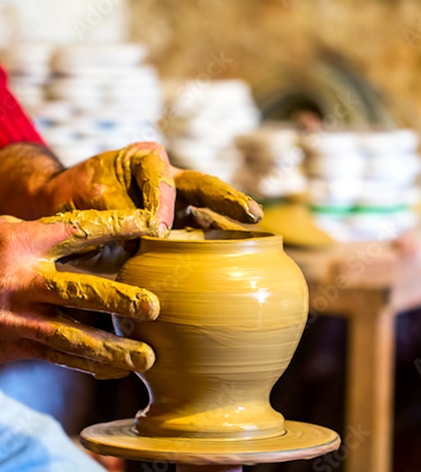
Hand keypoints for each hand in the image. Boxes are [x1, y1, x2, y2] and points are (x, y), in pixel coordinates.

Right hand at [0, 209, 162, 378]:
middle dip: (117, 300)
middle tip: (153, 307)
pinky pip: (58, 358)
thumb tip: (101, 236)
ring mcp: (17, 317)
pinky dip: (90, 366)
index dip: (119, 227)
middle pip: (78, 290)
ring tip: (146, 358)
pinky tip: (118, 372)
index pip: (79, 231)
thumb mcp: (5, 234)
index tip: (153, 226)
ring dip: (111, 349)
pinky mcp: (15, 345)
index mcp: (23, 243)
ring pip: (72, 335)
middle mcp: (22, 281)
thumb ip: (47, 236)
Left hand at [45, 143, 262, 229]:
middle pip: (204, 188)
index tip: (157, 230)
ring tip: (253, 239)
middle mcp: (167, 179)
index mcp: (146, 160)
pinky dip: (213, 247)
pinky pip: (197, 236)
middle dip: (229, 201)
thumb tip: (153, 238)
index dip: (165, 204)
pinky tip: (233, 259)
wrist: (63, 208)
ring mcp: (174, 205)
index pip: (164, 180)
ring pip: (206, 213)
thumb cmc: (76, 194)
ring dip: (228, 227)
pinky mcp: (174, 229)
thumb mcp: (94, 197)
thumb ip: (124, 212)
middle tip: (252, 214)